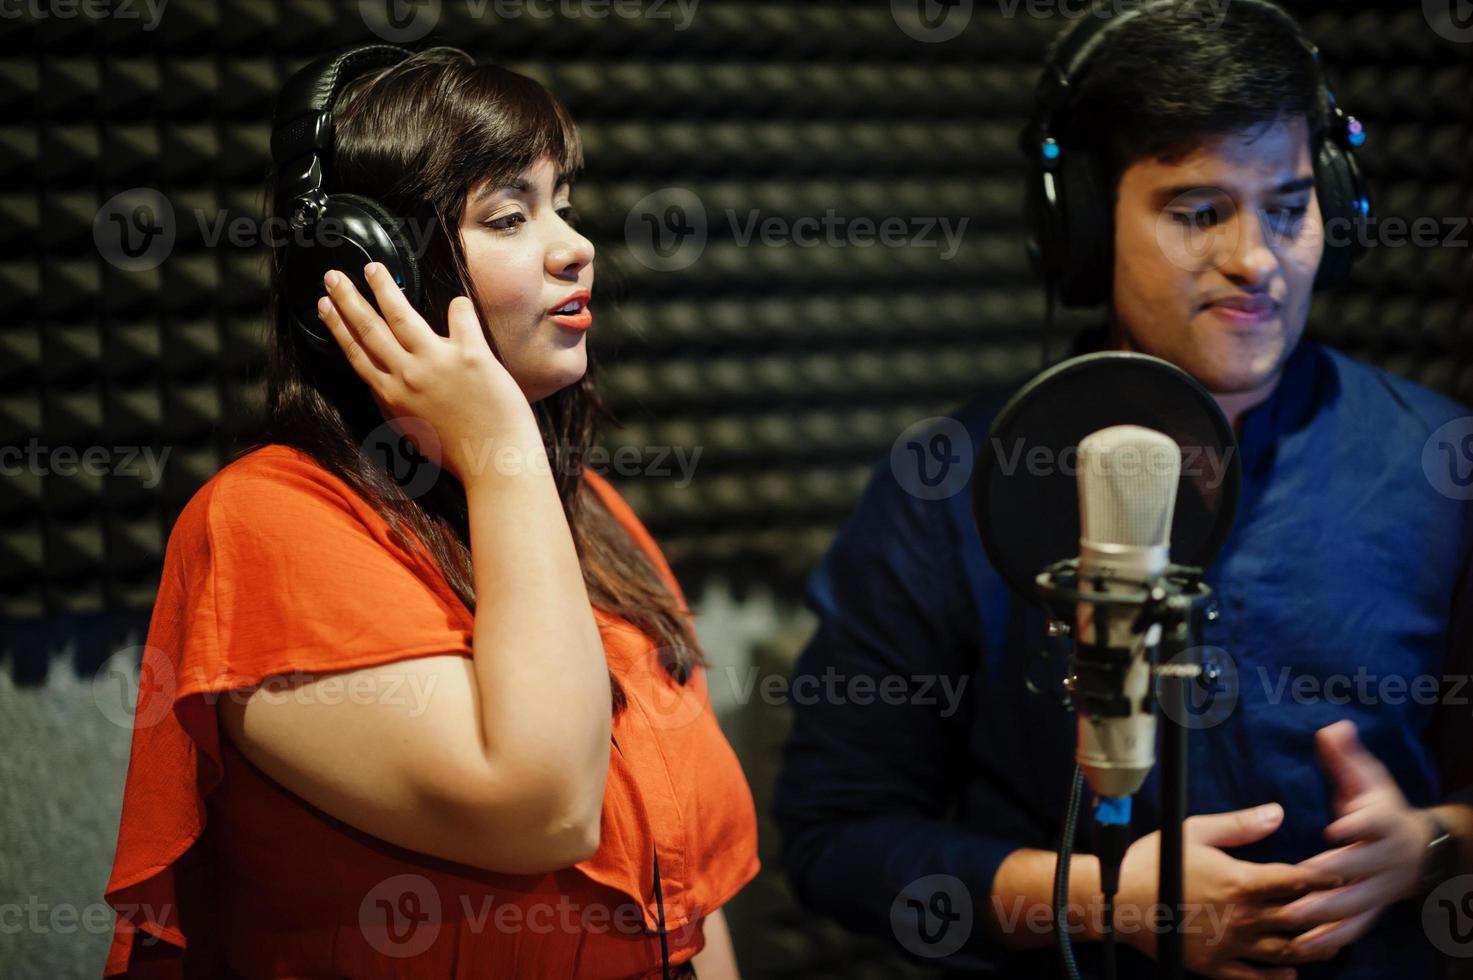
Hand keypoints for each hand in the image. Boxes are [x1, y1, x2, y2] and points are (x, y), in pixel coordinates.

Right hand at [316, 263, 534, 483]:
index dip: (338, 326)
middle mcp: (408, 376)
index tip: (325, 306)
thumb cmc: (458, 454)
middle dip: (348, 299)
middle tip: (333, 275)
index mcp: (392, 395)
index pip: (357, 353)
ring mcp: (438, 364)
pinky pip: (462, 319)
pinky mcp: (471, 357)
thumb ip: (397, 405)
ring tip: (372, 269)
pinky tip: (456, 299)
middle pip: (370, 329)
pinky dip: (459, 308)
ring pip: (402, 316)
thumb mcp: (413, 432)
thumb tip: (385, 386)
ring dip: (384, 289)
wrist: (496, 465)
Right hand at [1114, 803, 1344, 978]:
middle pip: (1301, 919)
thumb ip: (1240, 826)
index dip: (1326, 877)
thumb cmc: (1154, 861)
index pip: (1298, 881)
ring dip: (1312, 948)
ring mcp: (1233, 946)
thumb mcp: (1194, 832)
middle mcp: (1246, 918)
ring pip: (1286, 952)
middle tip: (1349, 910)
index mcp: (1243, 882)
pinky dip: (1279, 977)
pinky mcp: (1216, 967)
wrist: (1119, 902)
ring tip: (1330, 944)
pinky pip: (1256, 978)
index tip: (1345, 873)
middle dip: (1329, 914)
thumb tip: (1278, 813)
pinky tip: (1291, 973)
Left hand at [1273, 720, 1433, 960]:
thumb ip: (1345, 758)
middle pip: (1364, 867)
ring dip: (1328, 912)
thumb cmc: (1378, 808)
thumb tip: (1332, 728)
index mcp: (1383, 822)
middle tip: (1303, 875)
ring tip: (1295, 916)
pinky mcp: (1372, 909)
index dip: (1357, 825)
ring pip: (1357, 903)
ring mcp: (1380, 887)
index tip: (1334, 827)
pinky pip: (1354, 928)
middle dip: (1336, 873)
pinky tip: (1305, 946)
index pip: (1373, 823)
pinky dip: (1332, 939)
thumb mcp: (1366, 779)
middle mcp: (1385, 858)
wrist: (1416, 847)